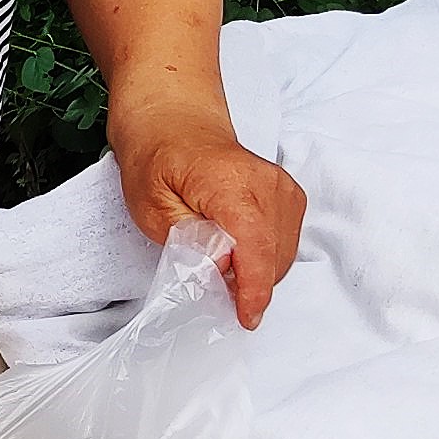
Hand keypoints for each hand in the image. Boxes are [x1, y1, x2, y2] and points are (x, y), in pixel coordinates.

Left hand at [110, 102, 306, 325]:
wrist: (174, 120)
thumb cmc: (157, 157)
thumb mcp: (151, 206)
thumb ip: (187, 241)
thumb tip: (219, 270)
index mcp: (231, 182)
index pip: (256, 244)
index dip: (253, 288)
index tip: (247, 317)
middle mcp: (266, 183)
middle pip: (274, 254)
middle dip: (249, 283)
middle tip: (214, 288)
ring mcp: (282, 188)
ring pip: (283, 252)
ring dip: (258, 272)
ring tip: (223, 267)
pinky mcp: (287, 195)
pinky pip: (286, 241)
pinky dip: (266, 257)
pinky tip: (239, 253)